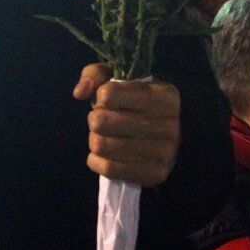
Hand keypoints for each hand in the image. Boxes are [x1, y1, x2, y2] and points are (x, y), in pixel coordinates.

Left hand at [73, 64, 180, 186]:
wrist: (160, 135)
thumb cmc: (135, 102)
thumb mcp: (117, 78)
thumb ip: (95, 75)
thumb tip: (80, 92)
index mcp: (165, 95)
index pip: (109, 94)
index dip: (100, 97)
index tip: (107, 101)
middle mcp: (170, 123)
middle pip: (102, 122)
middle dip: (94, 120)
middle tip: (102, 121)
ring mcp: (166, 151)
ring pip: (102, 146)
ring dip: (94, 141)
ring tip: (103, 136)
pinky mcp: (156, 174)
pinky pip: (110, 169)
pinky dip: (96, 162)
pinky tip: (101, 155)